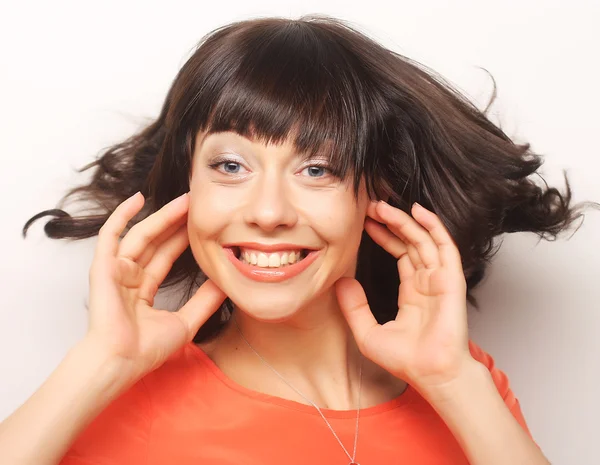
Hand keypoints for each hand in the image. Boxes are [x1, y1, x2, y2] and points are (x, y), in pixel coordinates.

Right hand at [85, 191, 225, 381]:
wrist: (122, 361)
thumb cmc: (147, 349)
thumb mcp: (186, 321)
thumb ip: (205, 301)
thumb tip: (227, 282)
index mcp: (143, 290)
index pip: (166, 257)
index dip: (183, 239)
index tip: (201, 225)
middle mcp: (128, 277)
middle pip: (156, 242)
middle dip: (176, 223)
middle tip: (197, 203)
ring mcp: (115, 271)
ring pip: (141, 235)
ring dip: (161, 216)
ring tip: (184, 199)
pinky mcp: (104, 267)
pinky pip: (111, 235)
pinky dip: (122, 215)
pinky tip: (138, 198)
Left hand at [335, 200, 472, 393]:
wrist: (431, 373)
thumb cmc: (405, 360)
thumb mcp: (368, 332)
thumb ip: (354, 307)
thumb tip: (340, 282)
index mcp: (412, 293)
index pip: (400, 254)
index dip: (384, 236)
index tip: (366, 223)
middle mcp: (427, 282)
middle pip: (411, 242)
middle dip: (392, 223)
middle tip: (372, 206)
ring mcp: (440, 280)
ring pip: (424, 240)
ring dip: (406, 221)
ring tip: (384, 206)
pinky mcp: (451, 280)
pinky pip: (445, 247)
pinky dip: (434, 227)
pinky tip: (419, 212)